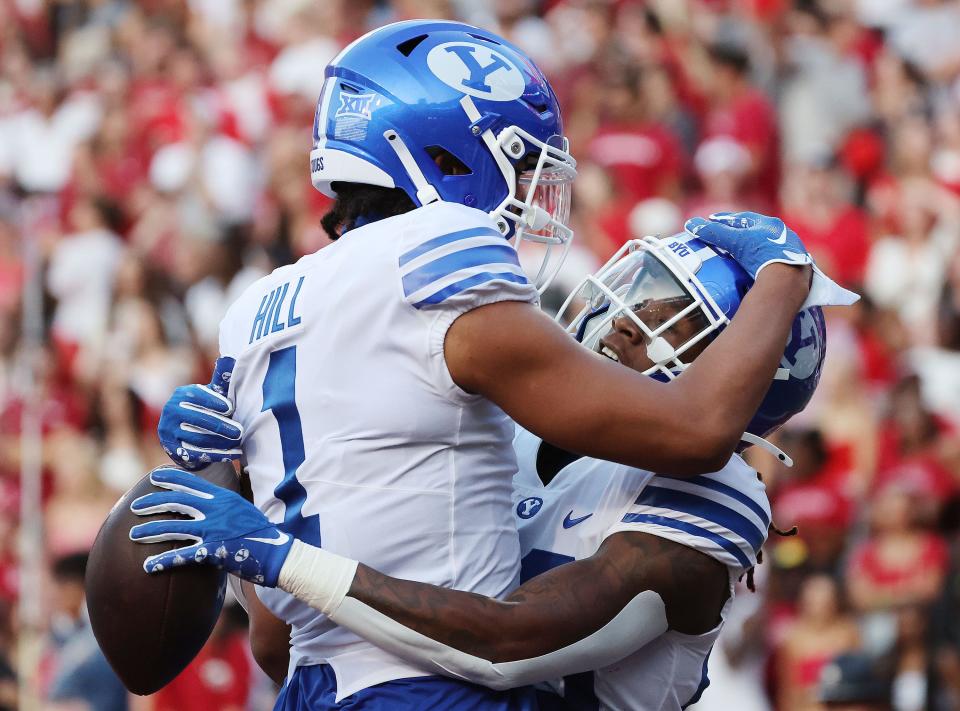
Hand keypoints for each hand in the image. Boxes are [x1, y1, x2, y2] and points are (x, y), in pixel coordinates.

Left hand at [129, 467, 292, 585]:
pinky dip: (162, 561)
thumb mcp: (246, 508)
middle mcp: (217, 510)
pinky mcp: (214, 551)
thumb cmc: (262, 533)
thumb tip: (222, 488)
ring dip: (150, 531)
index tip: (154, 478)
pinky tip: (148, 566)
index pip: (193, 483)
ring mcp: (215, 530)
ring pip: (174, 527)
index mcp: (224, 498)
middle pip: (177, 501)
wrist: (278, 554)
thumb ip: (229, 500)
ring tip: (134, 534)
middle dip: (152, 503)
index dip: (171, 479)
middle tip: (135, 507)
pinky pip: (182, 556)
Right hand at [158, 357, 242, 469]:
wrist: (188, 437)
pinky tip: (233, 454)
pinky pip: (196, 454)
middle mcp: (170, 412)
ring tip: (239, 443)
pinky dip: (217, 455)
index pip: (196, 396)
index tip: (230, 408)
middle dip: (220, 426)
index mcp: (181, 395)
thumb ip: (221, 381)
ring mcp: (169, 432)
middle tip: (239, 431)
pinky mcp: (173, 450)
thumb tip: (230, 359)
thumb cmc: (206, 410)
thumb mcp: (213, 396)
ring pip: (197, 438)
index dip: (213, 401)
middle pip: (197, 419)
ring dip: (221, 442)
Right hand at [684, 211, 812, 279]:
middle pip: (759, 233)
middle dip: (743, 235)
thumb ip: (713, 232)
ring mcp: (793, 254)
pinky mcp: (797, 271)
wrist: (787, 280)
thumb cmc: (760, 255)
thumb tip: (690, 224)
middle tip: (728, 240)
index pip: (745, 218)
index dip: (727, 220)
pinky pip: (778, 265)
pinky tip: (760, 272)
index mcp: (771, 225)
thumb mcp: (734, 241)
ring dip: (756, 251)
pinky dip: (767, 266)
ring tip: (742, 258)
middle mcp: (785, 236)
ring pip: (770, 249)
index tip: (713, 220)